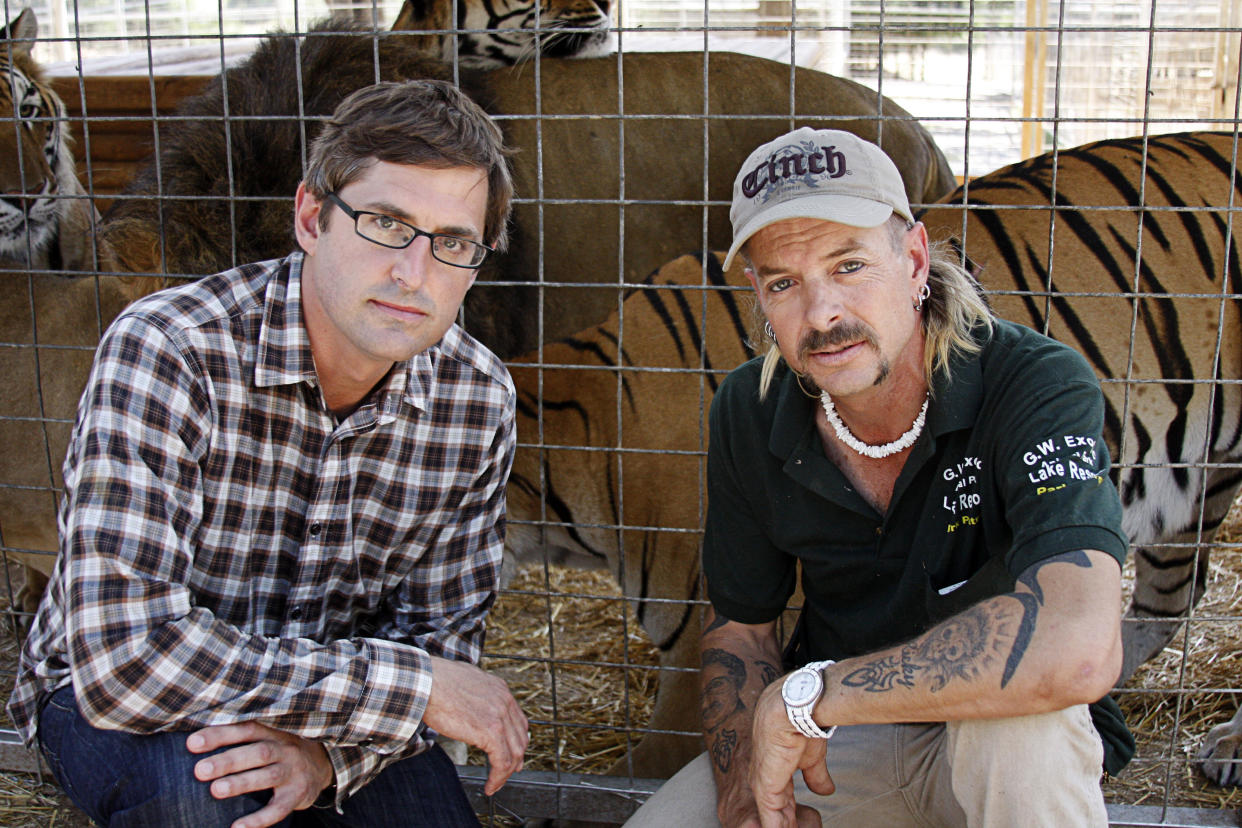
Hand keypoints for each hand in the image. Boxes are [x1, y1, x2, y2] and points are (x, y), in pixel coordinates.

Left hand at [187, 721, 332, 827]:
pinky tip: (237, 827)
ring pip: (267, 776)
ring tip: (216, 790)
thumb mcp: (268, 737)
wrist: (322, 764)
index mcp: (271, 732)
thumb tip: (192, 741)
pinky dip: (259, 819)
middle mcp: (284, 749)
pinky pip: (278, 809)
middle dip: (228, 761)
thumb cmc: (280, 751)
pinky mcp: (297, 795)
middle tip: (200, 770)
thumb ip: (240, 737)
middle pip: (257, 752)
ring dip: (241, 783)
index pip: (245, 729)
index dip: (219, 735)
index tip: (192, 744)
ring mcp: (292, 772)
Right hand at [423, 655, 528, 794]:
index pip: (518, 721)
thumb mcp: (466, 683)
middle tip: (506, 773)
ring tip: (495, 784)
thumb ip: (476, 695)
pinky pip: (502, 762)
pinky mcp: (491, 732)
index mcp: (500, 689)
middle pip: (520, 738)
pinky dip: (498, 778)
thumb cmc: (435, 682)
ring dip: (506, 773)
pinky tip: (490, 786)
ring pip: (515, 753)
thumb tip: (473, 708)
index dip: (516, 741)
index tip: (511, 754)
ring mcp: (500, 716)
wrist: (426, 683)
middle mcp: (505, 701)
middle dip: (515, 759)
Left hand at [749, 684, 833, 827]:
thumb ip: (815, 776)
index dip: (790, 818)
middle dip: (787, 825)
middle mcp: (765, 779)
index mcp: (775, 771)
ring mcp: (763, 785)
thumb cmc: (803, 725)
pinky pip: (771, 822)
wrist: (795, 709)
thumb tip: (826, 791)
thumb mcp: (811, 758)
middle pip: (776, 813)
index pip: (782, 802)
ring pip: (773, 820)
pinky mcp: (765, 790)